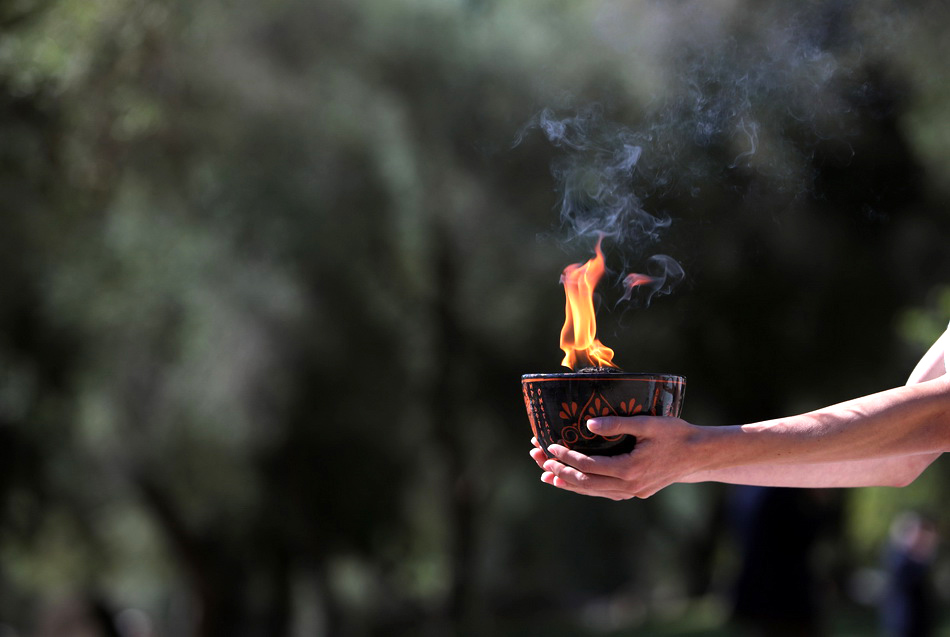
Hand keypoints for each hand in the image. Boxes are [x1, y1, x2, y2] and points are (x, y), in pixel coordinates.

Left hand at [529, 416, 708, 498]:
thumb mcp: (648, 423)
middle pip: (585, 483)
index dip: (566, 456)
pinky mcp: (635, 492)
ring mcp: (632, 492)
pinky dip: (585, 487)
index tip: (550, 444)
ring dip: (568, 482)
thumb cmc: (675, 434)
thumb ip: (617, 423)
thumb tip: (588, 423)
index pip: (588, 466)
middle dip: (559, 471)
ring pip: (593, 491)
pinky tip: (572, 481)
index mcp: (630, 469)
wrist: (699, 455)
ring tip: (547, 474)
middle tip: (539, 459)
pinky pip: (604, 492)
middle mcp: (629, 486)